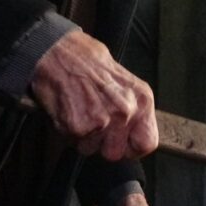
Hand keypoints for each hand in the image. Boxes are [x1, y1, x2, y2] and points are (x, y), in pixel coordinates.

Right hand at [31, 29, 157, 160]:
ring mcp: (103, 121)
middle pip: (115, 153)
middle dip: (101, 144)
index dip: (131, 148)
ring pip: (91, 150)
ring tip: (79, 111)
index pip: (147, 144)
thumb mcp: (124, 81)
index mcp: (142, 100)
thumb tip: (132, 132)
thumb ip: (132, 109)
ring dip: (83, 137)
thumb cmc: (88, 61)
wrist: (58, 51)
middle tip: (93, 123)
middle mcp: (126, 112)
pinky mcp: (79, 127)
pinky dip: (67, 131)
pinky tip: (68, 110)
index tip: (121, 144)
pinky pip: (73, 142)